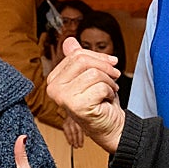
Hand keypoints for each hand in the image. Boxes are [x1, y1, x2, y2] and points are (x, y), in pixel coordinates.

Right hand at [46, 37, 125, 153]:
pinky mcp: (76, 106)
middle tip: (114, 77)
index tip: (111, 64)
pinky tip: (106, 101)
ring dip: (109, 82)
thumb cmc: (100, 102)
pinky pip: (100, 87)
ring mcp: (63, 98)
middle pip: (83, 60)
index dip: (98, 57)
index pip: (76, 54)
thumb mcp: (90, 75)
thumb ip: (78, 58)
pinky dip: (109, 92)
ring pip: (94, 73)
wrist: (110, 126)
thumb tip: (70, 41)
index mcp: (54, 79)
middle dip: (105, 67)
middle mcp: (53, 88)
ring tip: (109, 91)